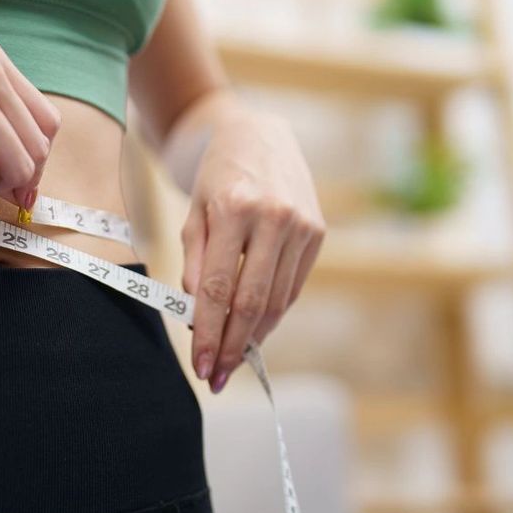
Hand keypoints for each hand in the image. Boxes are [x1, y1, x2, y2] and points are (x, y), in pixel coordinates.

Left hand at [166, 90, 325, 393]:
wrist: (258, 135)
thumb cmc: (216, 178)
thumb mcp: (193, 212)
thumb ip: (194, 261)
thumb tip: (197, 313)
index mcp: (236, 208)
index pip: (220, 288)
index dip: (210, 333)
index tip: (201, 365)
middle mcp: (275, 218)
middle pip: (252, 301)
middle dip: (233, 346)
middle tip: (216, 377)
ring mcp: (302, 226)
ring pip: (277, 300)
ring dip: (254, 337)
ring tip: (232, 362)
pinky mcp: (318, 233)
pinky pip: (292, 287)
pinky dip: (272, 314)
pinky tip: (254, 333)